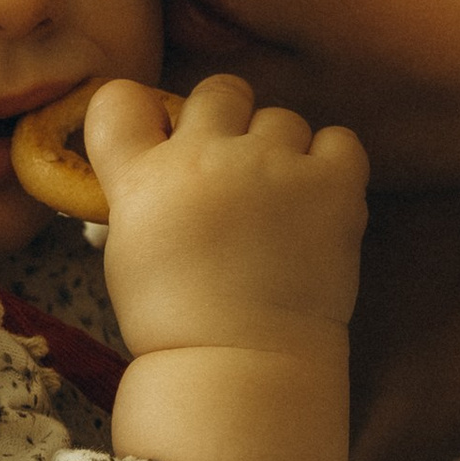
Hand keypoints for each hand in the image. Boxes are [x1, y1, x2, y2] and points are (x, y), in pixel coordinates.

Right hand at [89, 72, 365, 361]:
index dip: (143, 112)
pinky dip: (332, 164)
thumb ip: (143, 194)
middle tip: (234, 177)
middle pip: (219, 91)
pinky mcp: (330, 185)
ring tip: (280, 206)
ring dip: (281, 151)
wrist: (241, 369)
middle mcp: (204, 158)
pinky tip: (319, 202)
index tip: (160, 135)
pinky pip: (339, 139)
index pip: (120, 99)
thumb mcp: (129, 251)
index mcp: (143, 178)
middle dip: (226, 124)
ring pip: (281, 117)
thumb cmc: (179, 323)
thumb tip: (163, 162)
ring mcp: (270, 166)